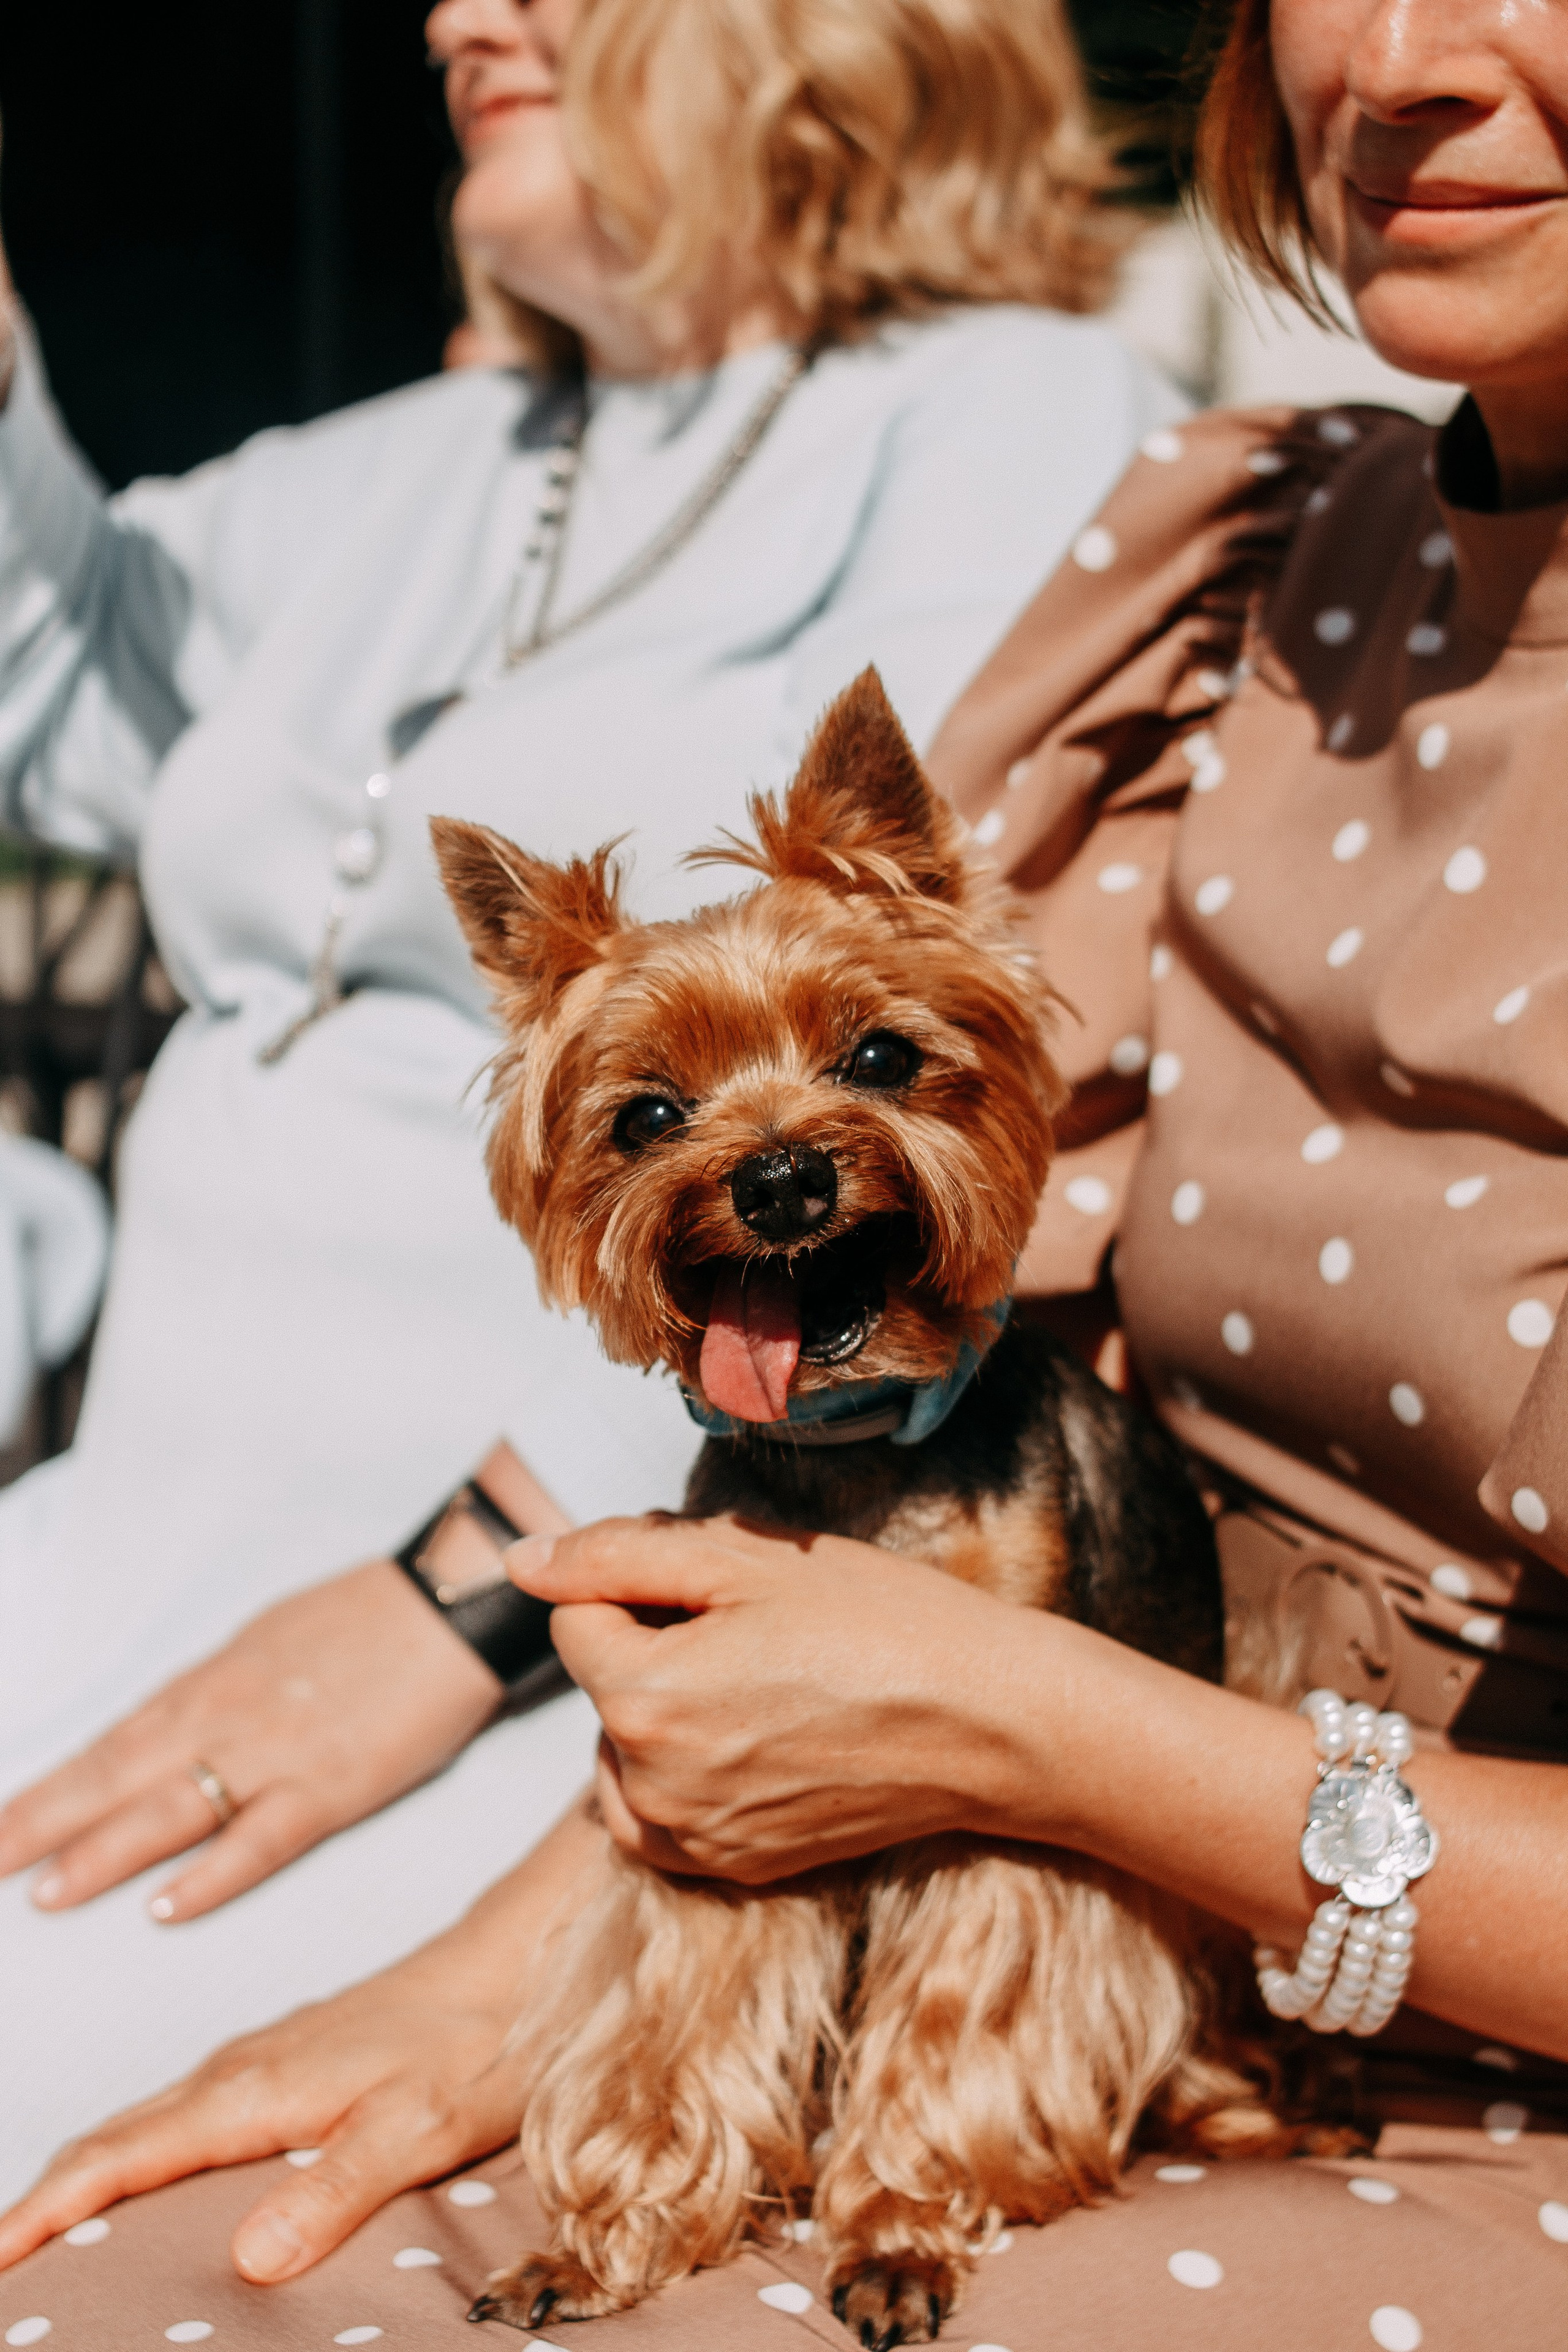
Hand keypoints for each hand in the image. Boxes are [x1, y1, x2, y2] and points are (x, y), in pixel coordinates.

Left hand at [0, 1559, 500, 1919]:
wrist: (450, 1603)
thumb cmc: (365, 1619)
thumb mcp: (269, 1640)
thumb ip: (215, 1693)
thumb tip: (165, 1729)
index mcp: (213, 1682)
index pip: (112, 1744)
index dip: (51, 1789)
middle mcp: (228, 1717)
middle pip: (120, 1777)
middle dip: (45, 1822)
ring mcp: (278, 1753)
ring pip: (174, 1809)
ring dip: (105, 1852)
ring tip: (46, 1893)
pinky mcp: (334, 1786)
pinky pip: (262, 1838)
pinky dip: (213, 1872)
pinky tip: (167, 1906)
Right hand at [0, 1920, 523, 2282]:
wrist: (519, 1964)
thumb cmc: (476, 2041)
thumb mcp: (415, 2126)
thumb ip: (332, 2190)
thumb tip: (249, 2261)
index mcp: (253, 2090)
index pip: (118, 2158)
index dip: (45, 2212)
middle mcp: (241, 2069)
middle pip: (112, 2141)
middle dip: (46, 2202)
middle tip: (6, 2270)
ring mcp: (263, 2059)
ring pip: (145, 2125)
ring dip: (89, 2179)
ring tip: (49, 2241)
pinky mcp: (289, 2061)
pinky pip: (186, 2115)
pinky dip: (141, 2155)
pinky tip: (153, 2188)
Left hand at [510, 1515, 1046, 1881]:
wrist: (991, 1722)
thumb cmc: (879, 1621)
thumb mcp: (743, 1557)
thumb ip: (616, 1554)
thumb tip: (521, 1562)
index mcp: (642, 1698)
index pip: (575, 1617)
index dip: (641, 1584)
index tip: (722, 1586)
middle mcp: (651, 1786)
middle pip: (603, 1683)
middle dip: (654, 1644)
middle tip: (759, 1630)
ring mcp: (694, 1838)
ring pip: (626, 1749)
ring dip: (664, 1710)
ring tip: (763, 1683)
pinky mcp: (735, 1867)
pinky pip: (662, 1815)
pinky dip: (684, 1773)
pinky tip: (758, 1738)